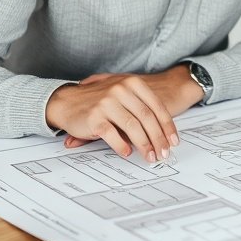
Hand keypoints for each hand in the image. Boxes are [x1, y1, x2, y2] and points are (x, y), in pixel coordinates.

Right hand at [46, 73, 177, 162]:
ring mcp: (107, 103)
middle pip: (147, 118)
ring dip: (144, 146)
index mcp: (132, 83)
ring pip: (133, 127)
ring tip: (149, 157)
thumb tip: (162, 132)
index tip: (173, 141)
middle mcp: (121, 90)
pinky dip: (122, 146)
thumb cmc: (98, 101)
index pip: (157, 107)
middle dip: (158, 139)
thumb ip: (140, 108)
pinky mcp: (94, 117)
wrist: (67, 102)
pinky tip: (128, 153)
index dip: (167, 127)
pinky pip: (113, 135)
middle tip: (164, 153)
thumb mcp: (122, 96)